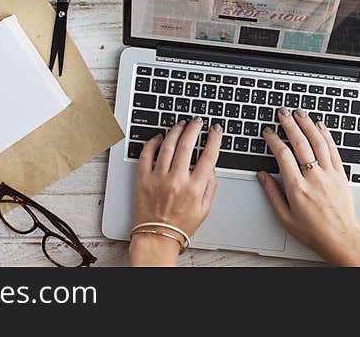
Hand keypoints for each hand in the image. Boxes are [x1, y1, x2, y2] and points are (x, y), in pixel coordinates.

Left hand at [130, 118, 221, 265]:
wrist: (157, 238)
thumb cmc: (180, 225)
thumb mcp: (205, 209)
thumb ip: (210, 186)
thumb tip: (211, 167)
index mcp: (194, 188)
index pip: (209, 156)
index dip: (214, 139)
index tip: (215, 129)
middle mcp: (176, 180)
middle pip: (187, 144)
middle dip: (194, 128)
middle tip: (197, 121)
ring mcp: (158, 178)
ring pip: (167, 145)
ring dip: (175, 131)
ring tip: (180, 124)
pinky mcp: (143, 179)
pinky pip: (146, 154)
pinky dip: (152, 142)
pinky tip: (159, 137)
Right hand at [258, 108, 359, 265]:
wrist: (340, 238)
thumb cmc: (313, 231)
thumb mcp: (284, 218)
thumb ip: (272, 194)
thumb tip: (262, 176)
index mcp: (297, 188)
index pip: (283, 155)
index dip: (274, 140)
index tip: (268, 132)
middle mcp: (313, 177)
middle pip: (300, 143)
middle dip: (290, 124)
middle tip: (283, 113)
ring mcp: (329, 174)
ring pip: (318, 142)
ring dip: (307, 124)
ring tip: (299, 113)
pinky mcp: (340, 174)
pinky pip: (332, 149)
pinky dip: (326, 135)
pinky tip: (320, 126)